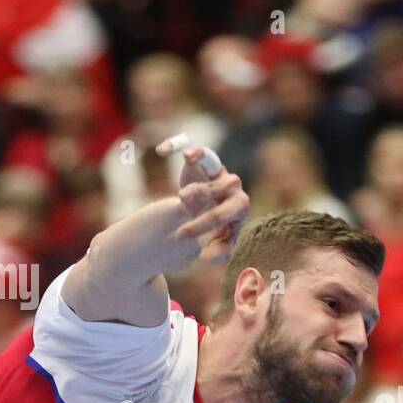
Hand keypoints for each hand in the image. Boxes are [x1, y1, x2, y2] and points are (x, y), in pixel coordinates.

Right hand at [154, 140, 247, 264]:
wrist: (207, 215)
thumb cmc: (215, 233)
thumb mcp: (218, 246)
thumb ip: (218, 254)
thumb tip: (207, 257)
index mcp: (239, 207)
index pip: (227, 212)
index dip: (203, 223)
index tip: (181, 234)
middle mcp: (233, 186)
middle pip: (226, 185)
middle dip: (202, 196)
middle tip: (179, 203)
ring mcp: (219, 171)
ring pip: (212, 162)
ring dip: (196, 166)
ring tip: (179, 189)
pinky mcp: (203, 161)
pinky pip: (196, 148)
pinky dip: (181, 145)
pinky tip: (162, 150)